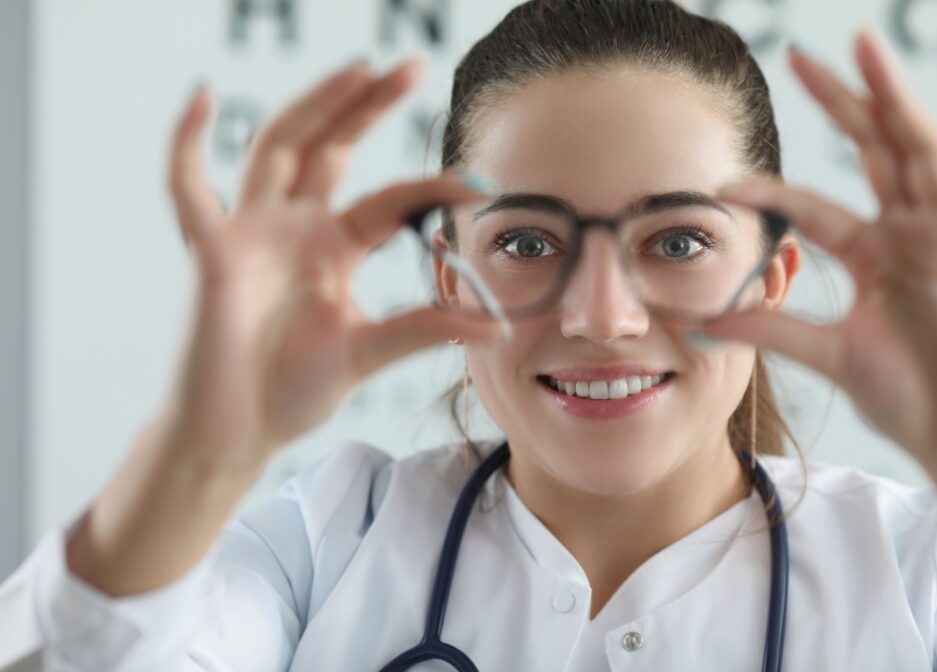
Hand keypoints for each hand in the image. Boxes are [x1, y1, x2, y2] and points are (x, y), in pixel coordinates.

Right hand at [162, 59, 501, 472]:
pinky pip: (188, 188)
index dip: (435, 188)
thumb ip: (424, 330)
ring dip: (313, 106)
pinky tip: (204, 97)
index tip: (482, 185)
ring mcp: (253, 234)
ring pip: (279, 148)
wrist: (240, 432)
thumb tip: (494, 326)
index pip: (392, 199)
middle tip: (411, 65)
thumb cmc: (294, 392)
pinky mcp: (213, 252)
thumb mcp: (370, 352)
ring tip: (354, 70)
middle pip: (333, 147)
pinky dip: (187, 142)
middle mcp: (297, 229)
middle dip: (368, 106)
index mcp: (336, 248)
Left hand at [708, 31, 936, 489]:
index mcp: (873, 251)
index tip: (722, 183)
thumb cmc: (907, 396)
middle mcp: (910, 232)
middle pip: (870, 152)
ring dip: (894, 99)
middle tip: (801, 55)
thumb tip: (705, 321)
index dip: (771, 192)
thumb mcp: (829, 353)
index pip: (814, 207)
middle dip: (839, 103)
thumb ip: (774, 330)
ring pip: (919, 152)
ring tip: (866, 47)